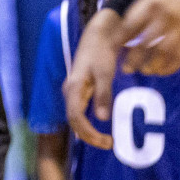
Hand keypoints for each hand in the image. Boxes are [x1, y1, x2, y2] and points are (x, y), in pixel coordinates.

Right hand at [64, 8, 121, 149]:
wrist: (97, 35)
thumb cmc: (101, 52)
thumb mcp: (105, 73)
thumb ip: (103, 95)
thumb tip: (102, 119)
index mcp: (73, 88)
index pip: (76, 118)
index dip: (90, 133)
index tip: (108, 142)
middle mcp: (70, 91)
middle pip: (73, 121)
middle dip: (89, 136)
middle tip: (110, 144)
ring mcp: (73, 90)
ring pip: (75, 117)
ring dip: (88, 131)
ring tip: (106, 139)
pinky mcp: (78, 88)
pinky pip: (79, 111)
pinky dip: (87, 123)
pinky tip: (99, 125)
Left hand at [117, 0, 179, 74]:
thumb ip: (142, 10)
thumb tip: (127, 31)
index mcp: (151, 3)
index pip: (131, 25)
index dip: (121, 39)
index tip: (115, 49)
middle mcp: (164, 16)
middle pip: (145, 43)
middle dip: (134, 59)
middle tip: (127, 69)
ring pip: (163, 53)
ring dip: (152, 65)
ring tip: (145, 70)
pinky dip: (171, 66)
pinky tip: (162, 70)